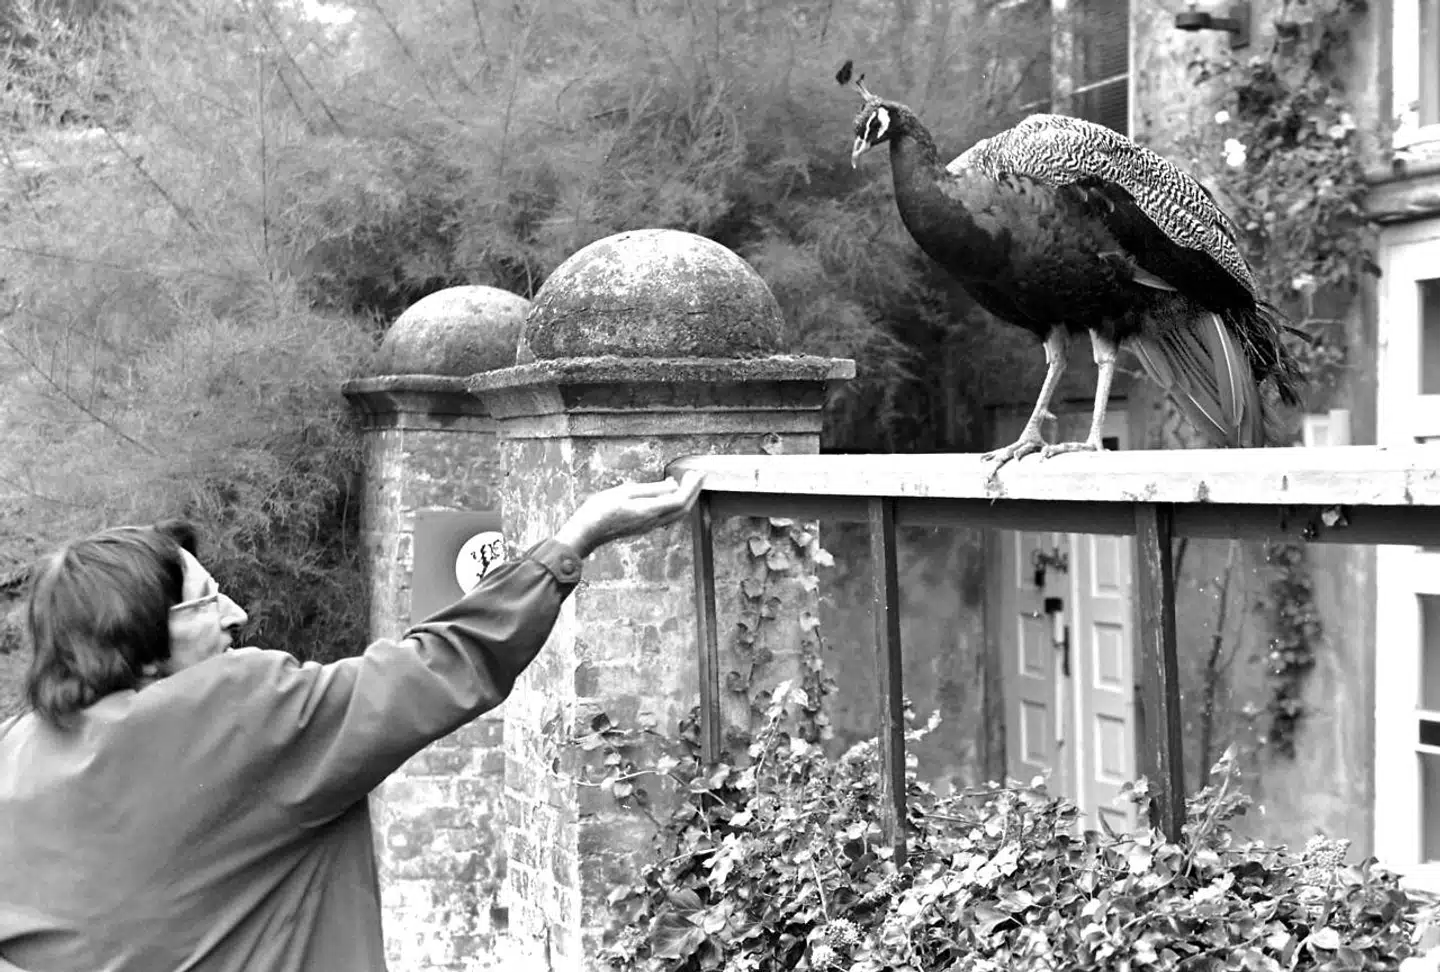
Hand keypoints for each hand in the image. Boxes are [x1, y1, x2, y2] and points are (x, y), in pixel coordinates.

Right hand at [553, 471, 705, 557]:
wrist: (585, 532)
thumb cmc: (600, 510)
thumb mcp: (625, 492)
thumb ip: (652, 489)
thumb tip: (673, 485)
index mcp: (649, 511)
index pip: (680, 499)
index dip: (692, 486)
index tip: (698, 472)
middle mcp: (653, 522)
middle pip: (682, 509)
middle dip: (694, 491)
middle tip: (698, 475)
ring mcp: (648, 526)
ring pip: (676, 514)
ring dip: (686, 498)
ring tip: (689, 482)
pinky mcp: (643, 527)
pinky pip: (667, 516)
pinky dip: (675, 503)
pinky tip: (670, 493)